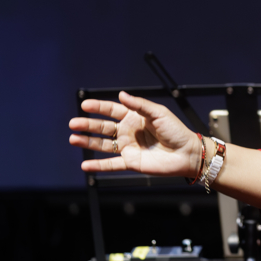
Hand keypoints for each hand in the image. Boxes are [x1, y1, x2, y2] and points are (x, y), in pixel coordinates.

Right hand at [68, 92, 201, 176]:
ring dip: (87, 142)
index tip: (85, 105)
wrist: (186, 153)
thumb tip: (121, 94)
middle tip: (73, 123)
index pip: (111, 110)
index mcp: (134, 117)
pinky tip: (85, 166)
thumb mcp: (158, 113)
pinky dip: (98, 166)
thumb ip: (139, 105)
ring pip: (103, 145)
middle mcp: (128, 132)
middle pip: (103, 127)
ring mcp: (128, 147)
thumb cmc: (176, 131)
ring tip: (73, 139)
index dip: (98, 107)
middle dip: (87, 125)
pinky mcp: (131, 162)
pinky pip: (111, 165)